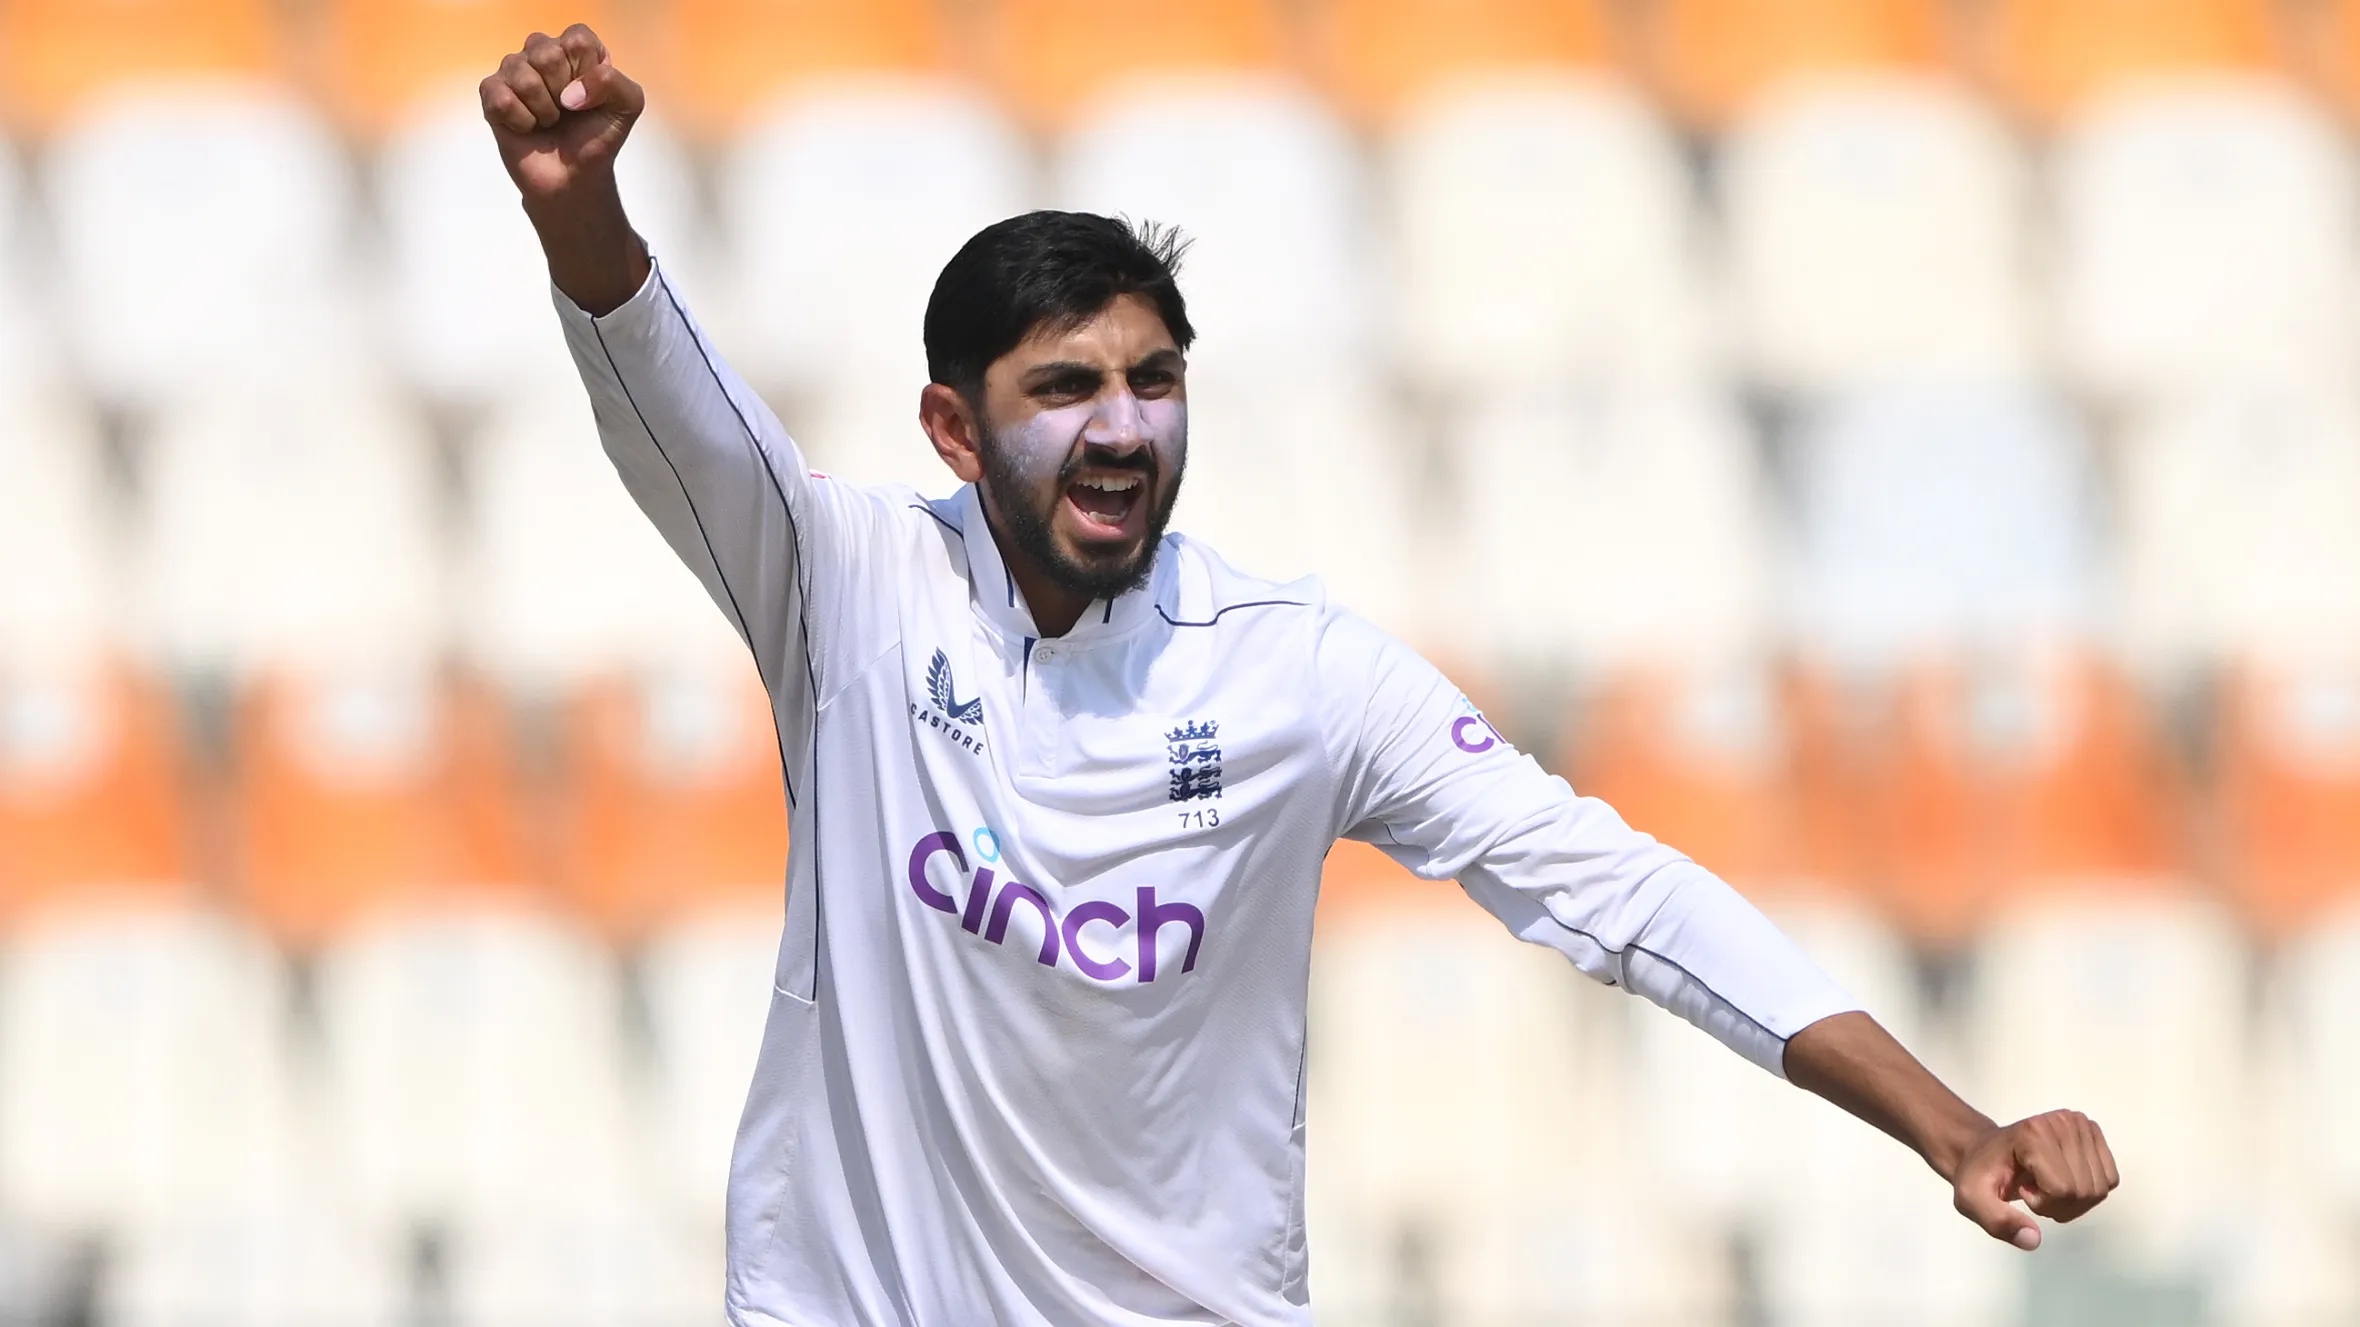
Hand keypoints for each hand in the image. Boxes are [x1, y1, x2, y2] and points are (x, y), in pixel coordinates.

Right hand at [479, 24, 642, 202]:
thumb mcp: (627, 106)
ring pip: (522, 76)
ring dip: (543, 110)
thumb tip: (570, 92)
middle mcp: (543, 52)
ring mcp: (514, 70)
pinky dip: (521, 121)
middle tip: (567, 111)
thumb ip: (614, 83)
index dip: (586, 72)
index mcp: (578, 48)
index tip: (591, 96)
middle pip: (545, 53)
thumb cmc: (598, 137)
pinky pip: (501, 98)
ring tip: (549, 120)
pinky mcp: (491, 92)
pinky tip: (528, 127)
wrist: (574, 178)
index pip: (577, 39)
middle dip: (562, 93)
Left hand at [1949, 1110, 2119, 1249]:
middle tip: (2034, 1189)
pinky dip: (2089, 1191)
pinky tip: (2063, 1179)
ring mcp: (2081, 1125)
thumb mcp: (1973, 1200)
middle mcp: (2063, 1122)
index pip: (2063, 1190)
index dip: (2043, 1203)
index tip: (2022, 1189)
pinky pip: (2109, 1180)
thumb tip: (2033, 1239)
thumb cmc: (1981, 1174)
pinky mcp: (2092, 1133)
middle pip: (2084, 1191)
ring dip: (2074, 1200)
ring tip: (2046, 1184)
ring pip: (2099, 1189)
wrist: (1985, 1152)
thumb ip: (1998, 1222)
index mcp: (2033, 1133)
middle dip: (2060, 1204)